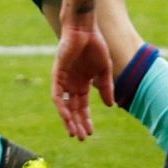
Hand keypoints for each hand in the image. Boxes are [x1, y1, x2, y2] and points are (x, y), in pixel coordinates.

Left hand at [51, 23, 113, 140]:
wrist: (85, 29)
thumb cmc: (95, 45)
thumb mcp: (104, 70)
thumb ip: (106, 87)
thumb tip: (110, 106)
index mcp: (82, 83)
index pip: (83, 107)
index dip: (86, 120)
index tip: (90, 133)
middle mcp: (72, 84)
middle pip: (73, 109)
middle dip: (77, 124)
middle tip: (81, 138)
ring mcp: (64, 80)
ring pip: (64, 105)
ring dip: (68, 120)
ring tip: (74, 133)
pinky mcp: (57, 74)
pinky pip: (57, 94)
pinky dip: (61, 106)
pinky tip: (66, 117)